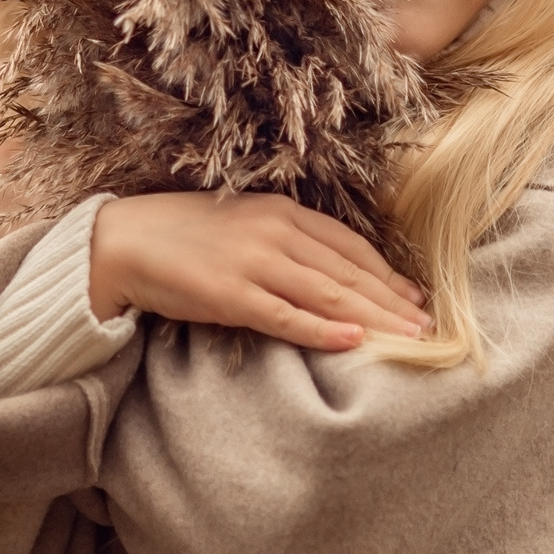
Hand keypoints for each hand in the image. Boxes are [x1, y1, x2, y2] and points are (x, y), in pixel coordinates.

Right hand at [88, 193, 429, 350]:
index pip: (350, 246)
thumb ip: (284, 242)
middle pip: (349, 272)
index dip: (387, 273)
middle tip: (431, 327)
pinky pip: (287, 315)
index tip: (417, 297)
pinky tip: (354, 342)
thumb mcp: (243, 225)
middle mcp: (275, 231)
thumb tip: (328, 273)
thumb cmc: (182, 236)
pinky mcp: (231, 294)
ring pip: (329, 294)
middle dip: (393, 301)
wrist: (122, 242)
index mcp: (282, 211)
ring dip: (375, 318)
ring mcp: (254, 262)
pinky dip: (323, 329)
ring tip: (410, 340)